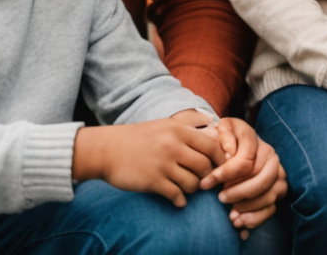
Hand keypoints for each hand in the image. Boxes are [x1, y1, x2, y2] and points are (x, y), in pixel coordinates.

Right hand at [72, 116, 223, 208]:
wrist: (107, 149)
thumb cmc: (138, 138)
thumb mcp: (164, 126)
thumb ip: (188, 129)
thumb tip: (216, 134)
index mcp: (178, 130)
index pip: (212, 146)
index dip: (220, 159)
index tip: (217, 167)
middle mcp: (173, 145)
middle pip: (205, 167)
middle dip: (207, 177)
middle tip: (202, 181)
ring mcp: (162, 164)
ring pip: (193, 183)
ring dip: (193, 189)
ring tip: (186, 188)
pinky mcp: (152, 181)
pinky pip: (176, 195)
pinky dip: (180, 201)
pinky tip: (177, 200)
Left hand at [203, 117, 284, 233]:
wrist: (231, 146)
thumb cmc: (220, 141)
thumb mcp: (217, 132)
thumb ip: (222, 136)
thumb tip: (229, 152)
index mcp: (253, 138)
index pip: (244, 161)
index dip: (224, 175)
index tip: (205, 184)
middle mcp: (270, 154)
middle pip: (260, 180)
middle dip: (239, 193)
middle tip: (220, 198)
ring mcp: (277, 172)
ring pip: (268, 195)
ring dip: (248, 207)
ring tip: (230, 215)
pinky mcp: (279, 188)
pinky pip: (272, 207)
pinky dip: (256, 218)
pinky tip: (240, 222)